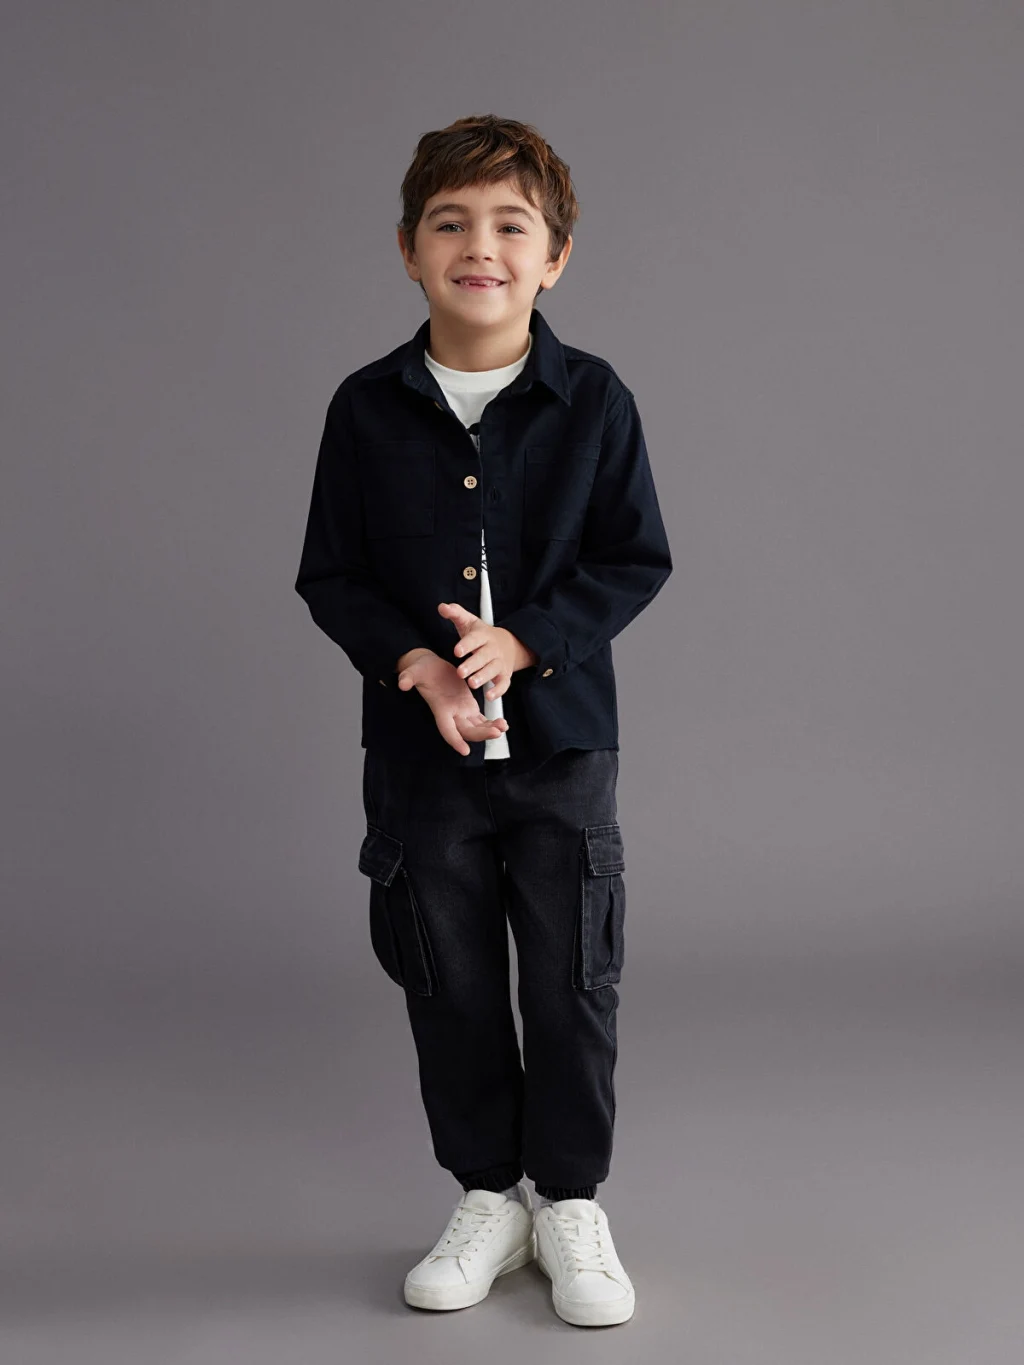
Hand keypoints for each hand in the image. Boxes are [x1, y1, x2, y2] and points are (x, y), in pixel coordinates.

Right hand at [395, 649, 509, 756]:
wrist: (427, 667)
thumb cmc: (420, 670)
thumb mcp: (413, 671)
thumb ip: (408, 677)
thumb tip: (402, 683)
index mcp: (440, 708)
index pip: (447, 729)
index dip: (455, 740)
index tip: (465, 750)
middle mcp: (451, 714)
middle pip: (467, 731)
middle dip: (481, 734)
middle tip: (496, 732)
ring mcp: (461, 712)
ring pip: (477, 727)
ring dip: (490, 730)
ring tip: (503, 727)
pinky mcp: (468, 707)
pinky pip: (481, 720)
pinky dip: (492, 724)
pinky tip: (503, 724)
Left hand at [436, 602, 536, 700]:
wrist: (508, 644)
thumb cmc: (482, 635)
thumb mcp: (469, 622)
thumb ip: (455, 613)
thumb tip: (442, 607)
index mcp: (483, 635)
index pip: (475, 639)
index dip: (466, 645)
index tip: (457, 650)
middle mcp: (492, 649)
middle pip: (483, 657)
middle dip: (472, 665)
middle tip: (460, 672)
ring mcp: (499, 662)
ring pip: (493, 670)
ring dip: (483, 677)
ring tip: (472, 683)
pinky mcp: (504, 675)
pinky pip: (504, 684)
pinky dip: (498, 690)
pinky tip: (489, 695)